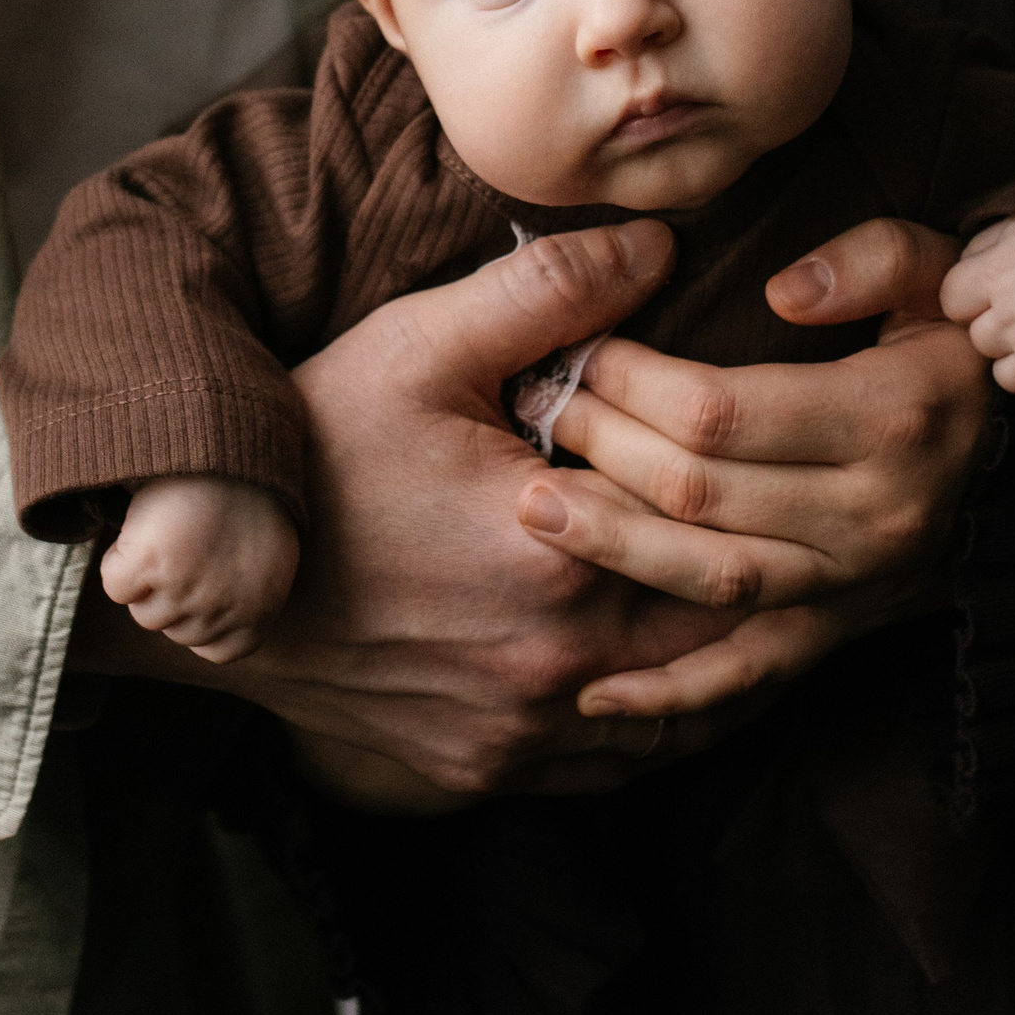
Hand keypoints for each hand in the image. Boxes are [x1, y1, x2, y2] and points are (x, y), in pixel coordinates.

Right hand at [69, 219, 748, 800]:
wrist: (205, 581)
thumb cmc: (312, 454)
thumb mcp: (417, 347)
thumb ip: (547, 292)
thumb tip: (661, 246)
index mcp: (560, 557)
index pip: (728, 541)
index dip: (770, 502)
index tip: (793, 463)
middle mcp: (554, 663)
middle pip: (725, 641)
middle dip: (771, 586)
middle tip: (809, 534)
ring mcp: (518, 732)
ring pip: (681, 716)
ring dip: (726, 665)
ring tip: (763, 601)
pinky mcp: (482, 769)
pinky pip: (610, 766)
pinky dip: (652, 722)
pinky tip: (665, 673)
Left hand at [517, 218, 995, 719]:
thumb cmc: (948, 341)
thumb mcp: (936, 274)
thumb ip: (869, 260)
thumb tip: (787, 290)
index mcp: (891, 418)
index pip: (725, 411)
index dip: (635, 383)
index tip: (579, 350)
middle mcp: (877, 513)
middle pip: (706, 492)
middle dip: (606, 449)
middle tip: (538, 409)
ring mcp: (858, 583)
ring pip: (717, 579)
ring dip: (616, 549)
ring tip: (534, 510)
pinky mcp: (843, 628)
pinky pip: (754, 671)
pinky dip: (675, 693)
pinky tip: (597, 697)